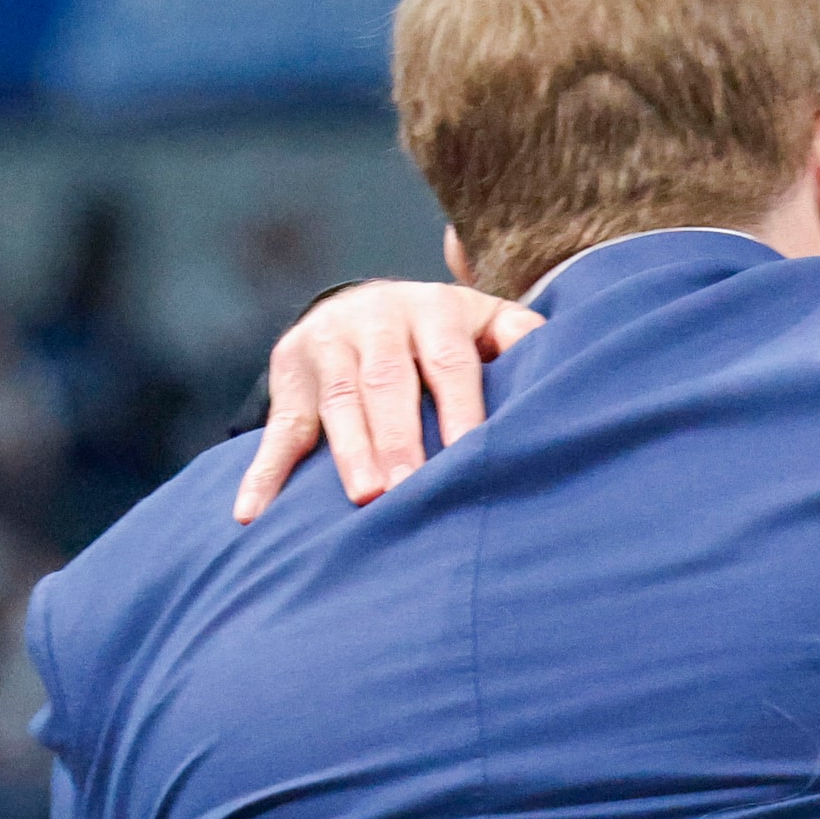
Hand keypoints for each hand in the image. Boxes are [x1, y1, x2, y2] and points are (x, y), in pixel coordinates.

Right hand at [232, 282, 542, 522]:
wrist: (363, 304)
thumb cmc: (446, 334)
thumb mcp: (485, 322)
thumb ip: (520, 337)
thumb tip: (567, 360)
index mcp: (433, 310)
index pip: (450, 363)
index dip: (460, 409)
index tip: (471, 455)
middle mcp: (376, 320)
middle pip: (387, 383)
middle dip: (398, 438)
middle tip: (408, 489)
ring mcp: (327, 346)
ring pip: (336, 403)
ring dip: (347, 452)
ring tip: (362, 497)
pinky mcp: (290, 375)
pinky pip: (277, 428)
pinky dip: (263, 473)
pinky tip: (252, 514)